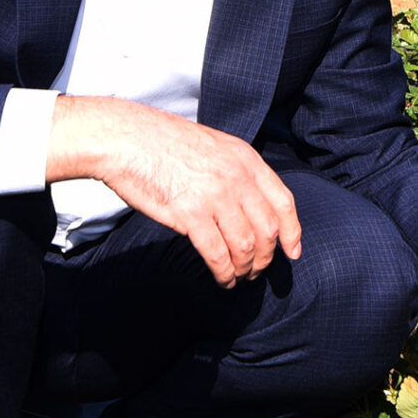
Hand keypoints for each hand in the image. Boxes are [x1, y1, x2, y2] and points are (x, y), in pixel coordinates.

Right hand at [50, 96, 300, 286]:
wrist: (125, 138)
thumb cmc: (161, 144)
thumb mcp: (212, 147)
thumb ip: (234, 172)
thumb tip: (246, 207)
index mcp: (245, 159)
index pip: (283, 201)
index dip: (292, 231)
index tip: (292, 252)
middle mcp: (236, 177)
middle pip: (267, 229)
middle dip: (265, 257)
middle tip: (256, 271)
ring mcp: (215, 195)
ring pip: (245, 246)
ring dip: (245, 268)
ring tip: (238, 278)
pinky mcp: (190, 214)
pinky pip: (218, 254)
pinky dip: (223, 273)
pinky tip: (222, 279)